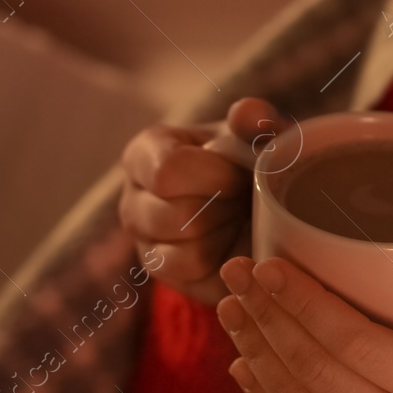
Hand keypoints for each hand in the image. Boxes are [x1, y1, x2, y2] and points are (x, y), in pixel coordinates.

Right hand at [118, 98, 291, 304]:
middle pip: (175, 216)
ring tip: (238, 217)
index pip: (168, 170)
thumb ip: (256, 120)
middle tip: (244, 198)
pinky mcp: (163, 275)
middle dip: (222, 209)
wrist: (259, 205)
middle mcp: (133, 199)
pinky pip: (190, 277)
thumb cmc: (251, 161)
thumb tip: (246, 115)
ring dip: (223, 236)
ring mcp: (143, 242)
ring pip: (183, 252)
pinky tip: (235, 243)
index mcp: (146, 152)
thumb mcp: (259, 135)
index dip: (215, 175)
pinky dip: (222, 262)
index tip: (242, 174)